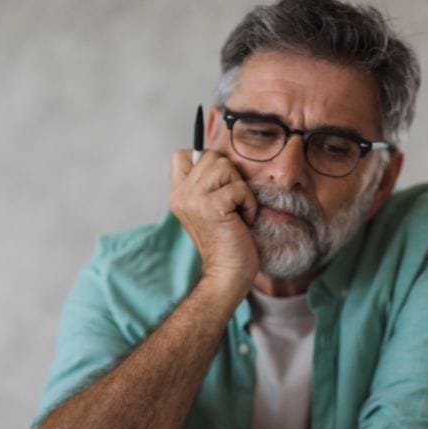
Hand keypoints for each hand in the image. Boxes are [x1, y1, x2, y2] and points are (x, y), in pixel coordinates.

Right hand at [169, 148, 259, 292]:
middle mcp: (181, 194)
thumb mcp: (211, 208)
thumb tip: (224, 159)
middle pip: (211, 156)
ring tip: (238, 212)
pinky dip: (249, 204)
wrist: (228, 274)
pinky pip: (239, 187)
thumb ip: (208, 184)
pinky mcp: (211, 207)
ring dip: (241, 189)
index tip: (220, 187)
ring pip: (225, 166)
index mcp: (178, 194)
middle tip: (233, 204)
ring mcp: (193, 200)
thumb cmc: (227, 242)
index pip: (181, 155)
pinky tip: (244, 221)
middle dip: (231, 177)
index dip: (206, 161)